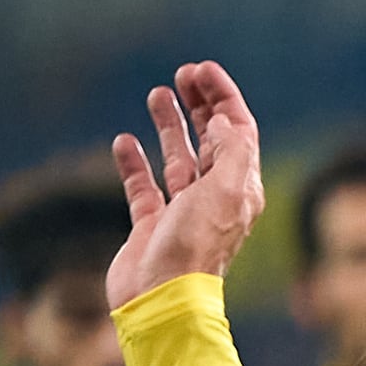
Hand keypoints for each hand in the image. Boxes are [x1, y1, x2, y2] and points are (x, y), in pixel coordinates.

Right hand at [105, 61, 269, 303]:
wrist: (161, 297)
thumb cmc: (195, 247)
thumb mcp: (224, 193)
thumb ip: (231, 152)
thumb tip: (224, 121)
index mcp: (240, 189)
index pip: (238, 133)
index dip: (224, 98)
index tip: (202, 69)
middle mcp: (215, 198)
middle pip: (212, 141)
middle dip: (201, 105)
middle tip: (183, 73)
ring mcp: (182, 212)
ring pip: (179, 158)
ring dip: (171, 125)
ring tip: (158, 93)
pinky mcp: (151, 225)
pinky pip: (144, 186)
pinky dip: (134, 162)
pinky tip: (124, 141)